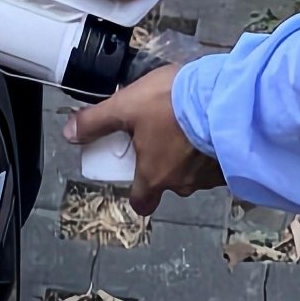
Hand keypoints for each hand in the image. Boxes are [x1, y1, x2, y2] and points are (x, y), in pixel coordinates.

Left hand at [66, 66, 223, 215]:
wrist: (224, 97)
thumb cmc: (172, 104)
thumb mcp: (125, 106)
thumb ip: (96, 122)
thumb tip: (69, 134)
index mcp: (154, 176)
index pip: (142, 203)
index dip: (138, 193)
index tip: (136, 174)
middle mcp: (183, 183)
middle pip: (168, 183)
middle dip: (165, 164)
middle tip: (163, 135)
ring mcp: (210, 176)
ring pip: (194, 172)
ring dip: (190, 155)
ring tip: (188, 125)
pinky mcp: (230, 162)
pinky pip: (216, 162)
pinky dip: (211, 149)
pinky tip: (209, 127)